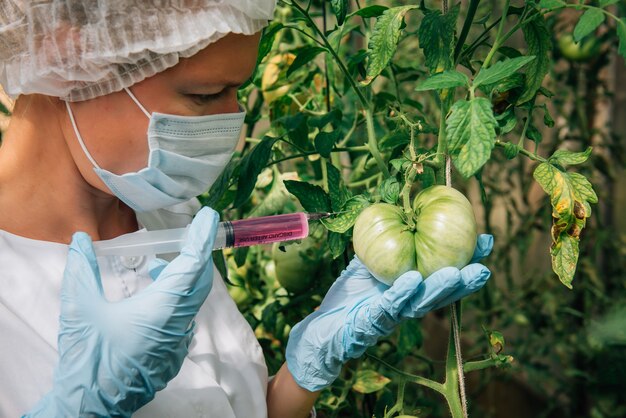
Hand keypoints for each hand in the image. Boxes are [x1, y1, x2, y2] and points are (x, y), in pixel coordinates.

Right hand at [25, 207, 218, 417]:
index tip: (211, 218)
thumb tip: (82, 241)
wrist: (90, 405)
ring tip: (158, 266)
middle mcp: (178, 324)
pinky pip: (184, 319)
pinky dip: (176, 300)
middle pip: (199, 281)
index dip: (203, 239)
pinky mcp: (173, 355)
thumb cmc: (87, 359)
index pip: (193, 265)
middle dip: (197, 254)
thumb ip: (82, 271)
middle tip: (189, 235)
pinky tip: (153, 296)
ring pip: (192, 301)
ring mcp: (178, 343)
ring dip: (183, 278)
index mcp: (162, 309)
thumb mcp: (79, 310)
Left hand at [286, 234, 492, 391]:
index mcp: (410, 291)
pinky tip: (413, 280)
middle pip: (440, 295)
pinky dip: (401, 295)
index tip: (486, 242)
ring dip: (440, 291)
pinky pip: (389, 308)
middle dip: (464, 282)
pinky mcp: (372, 323)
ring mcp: (391, 317)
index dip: (465, 263)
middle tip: (485, 267)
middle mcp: (406, 306)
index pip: (442, 276)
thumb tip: (400, 214)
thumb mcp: (367, 265)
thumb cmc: (348, 297)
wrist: (324, 328)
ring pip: (421, 305)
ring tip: (458, 274)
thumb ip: (384, 246)